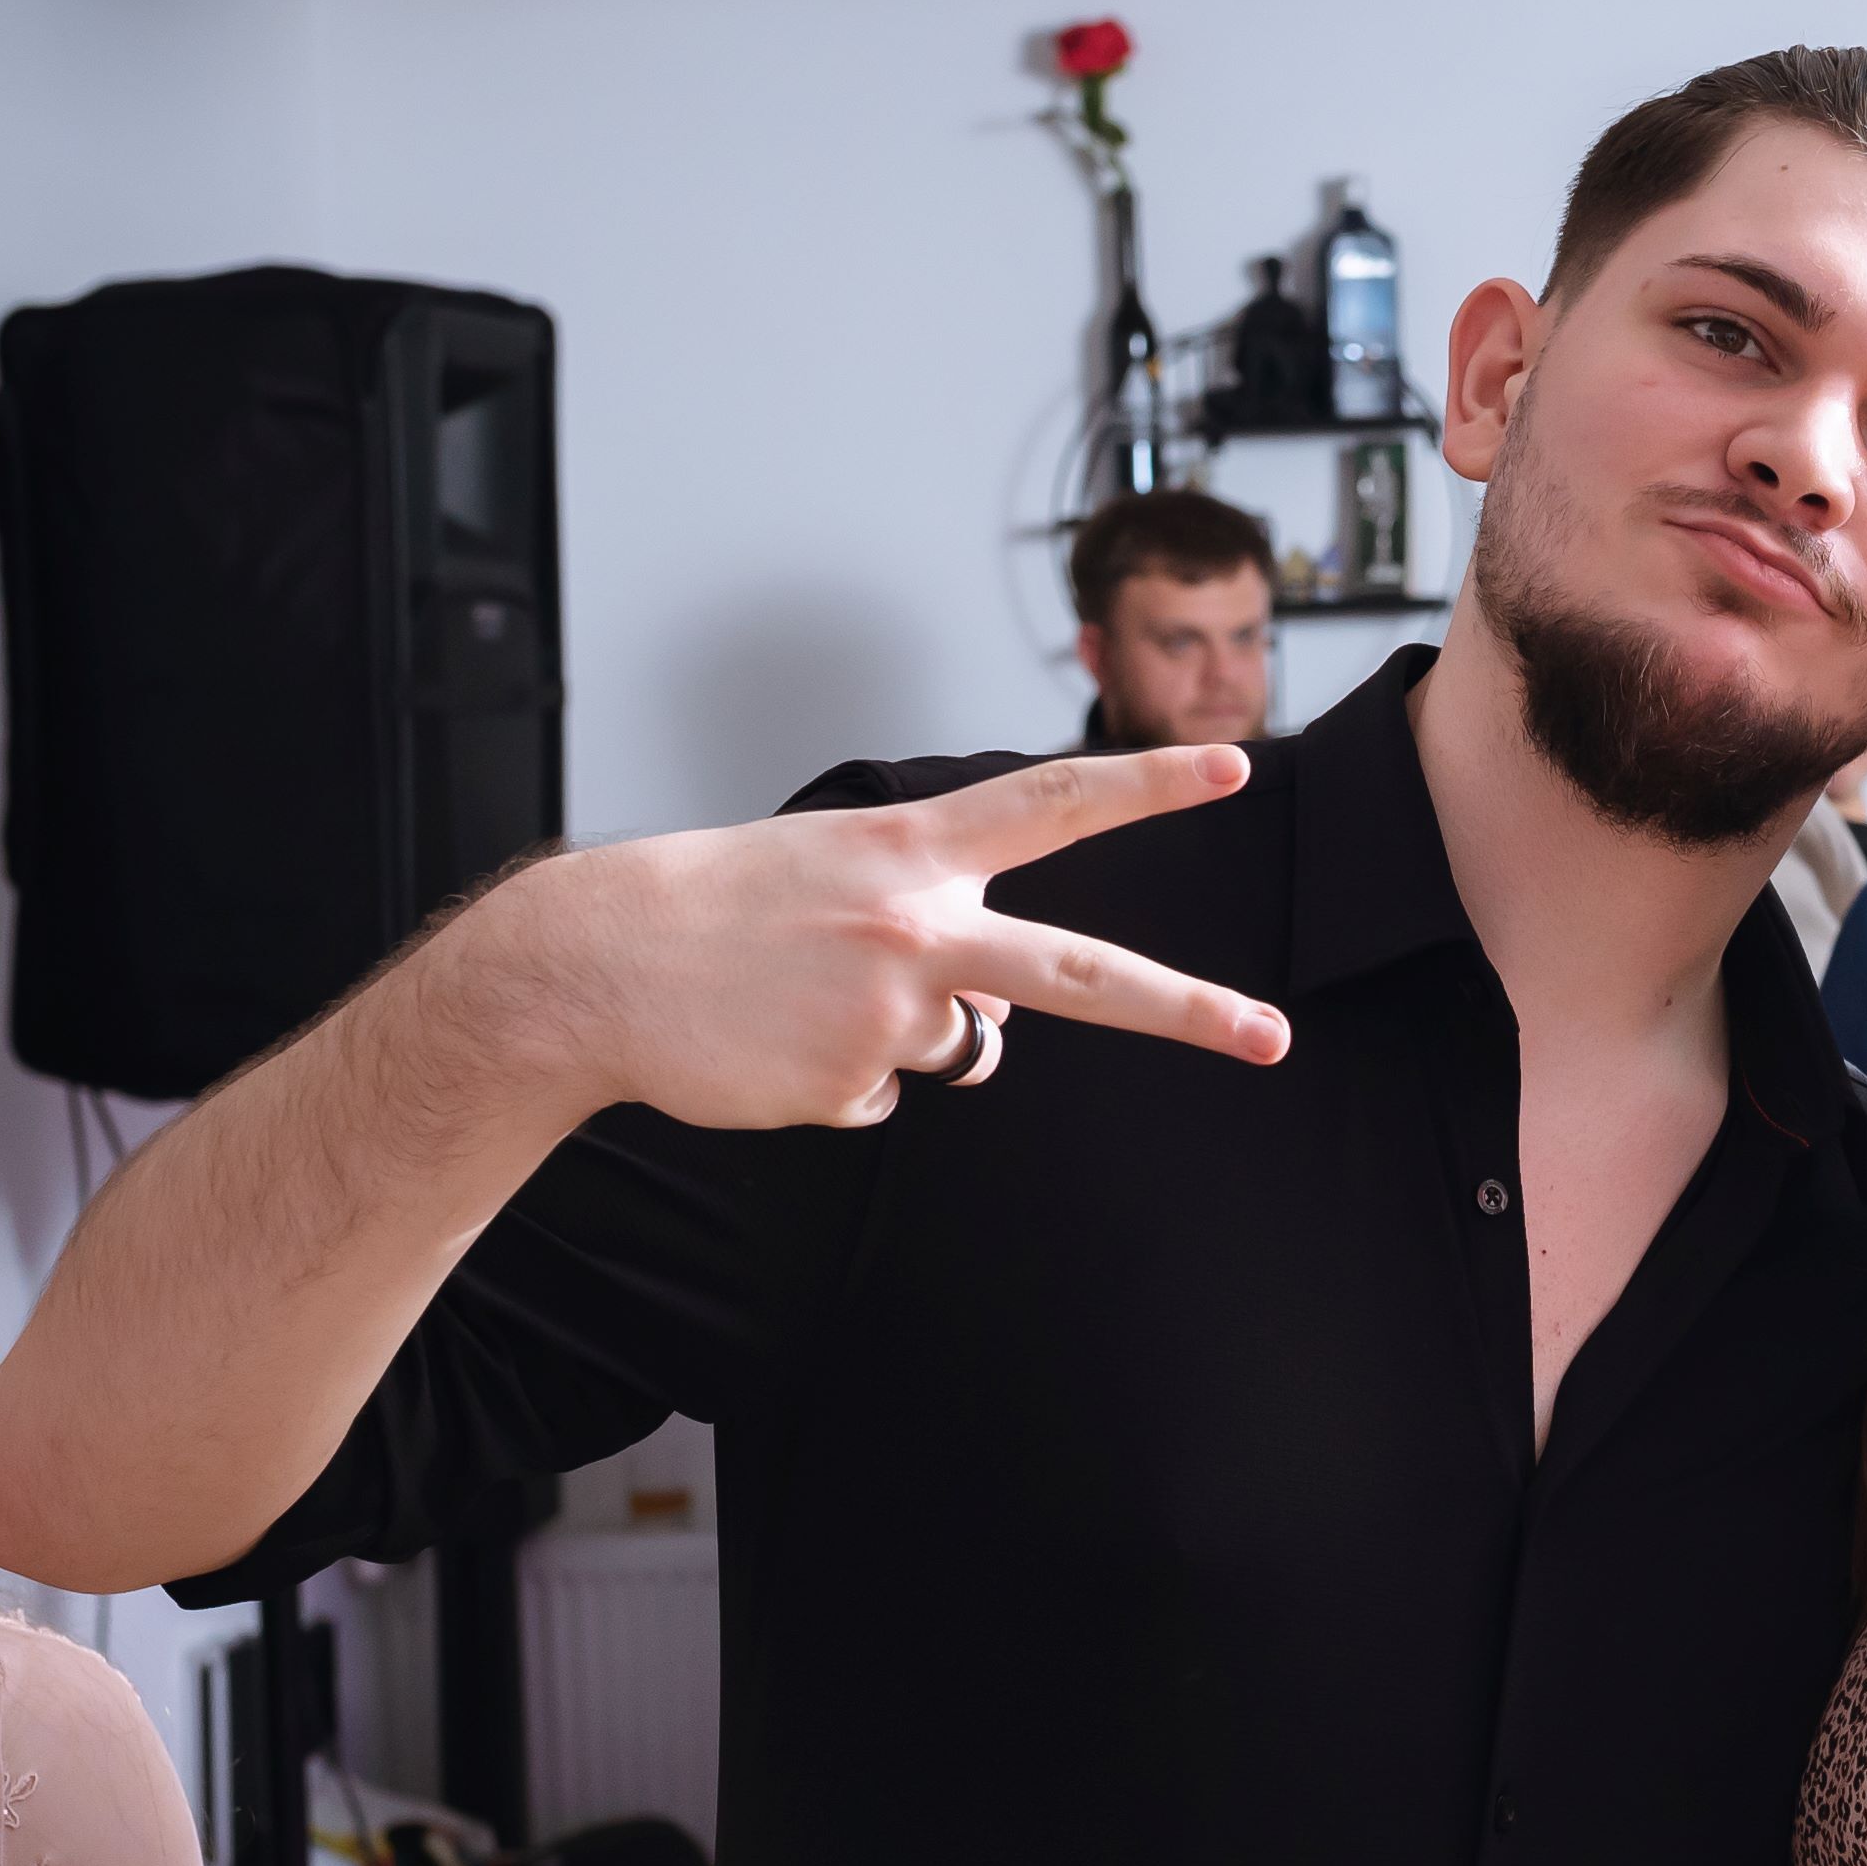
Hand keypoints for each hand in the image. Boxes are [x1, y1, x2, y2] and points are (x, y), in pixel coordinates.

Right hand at [518, 744, 1290, 1133]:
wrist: (592, 966)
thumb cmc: (719, 910)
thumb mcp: (835, 870)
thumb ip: (934, 922)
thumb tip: (996, 1034)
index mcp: (911, 851)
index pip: (1053, 804)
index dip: (1146, 785)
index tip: (1231, 765)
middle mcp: (916, 928)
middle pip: (1079, 977)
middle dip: (1189, 1011)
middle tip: (1274, 1038)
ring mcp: (889, 1015)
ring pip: (957, 1051)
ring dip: (898, 1037)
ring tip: (801, 1001)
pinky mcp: (851, 1089)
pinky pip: (880, 1099)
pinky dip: (833, 1082)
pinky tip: (770, 1046)